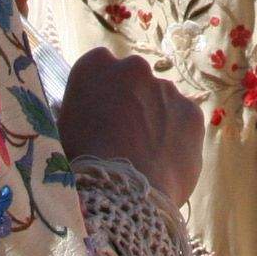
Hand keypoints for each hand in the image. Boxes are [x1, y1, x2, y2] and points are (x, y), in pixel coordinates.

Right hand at [59, 47, 202, 208]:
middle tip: (124, 136)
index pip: (100, 66)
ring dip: (156, 118)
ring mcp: (167, 88)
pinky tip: (163, 161)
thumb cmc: (81, 162)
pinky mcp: (192, 112)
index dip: (102, 92)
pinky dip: (177, 136)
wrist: (122, 190)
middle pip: (134, 80)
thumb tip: (87, 115)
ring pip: (161, 101)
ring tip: (145, 155)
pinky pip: (183, 121)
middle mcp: (133, 67)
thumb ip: (80, 111)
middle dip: (132, 100)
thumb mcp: (64, 129)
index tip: (101, 114)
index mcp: (95, 65)